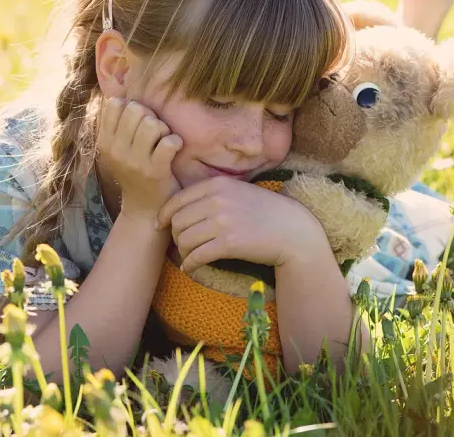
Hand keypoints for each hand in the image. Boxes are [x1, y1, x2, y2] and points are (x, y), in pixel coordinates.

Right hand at [97, 97, 182, 217]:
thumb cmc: (136, 171)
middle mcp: (115, 151)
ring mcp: (134, 162)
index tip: (138, 123)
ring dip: (163, 129)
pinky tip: (174, 150)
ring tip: (163, 141)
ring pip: (152, 123)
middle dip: (151, 116)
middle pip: (136, 109)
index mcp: (104, 142)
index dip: (132, 106)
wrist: (144, 209)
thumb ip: (117, 123)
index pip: (115, 103)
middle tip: (155, 133)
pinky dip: (176, 142)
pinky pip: (169, 142)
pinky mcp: (155, 171)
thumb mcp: (118, 149)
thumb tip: (119, 92)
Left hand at [156, 176, 327, 272]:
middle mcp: (218, 200)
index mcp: (218, 184)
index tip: (160, 225)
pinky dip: (189, 265)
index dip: (164, 215)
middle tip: (182, 245)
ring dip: (183, 252)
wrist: (292, 231)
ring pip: (184, 239)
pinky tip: (191, 268)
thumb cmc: (265, 212)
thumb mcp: (238, 192)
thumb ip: (212, 195)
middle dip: (175, 236)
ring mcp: (223, 221)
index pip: (178, 200)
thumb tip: (180, 210)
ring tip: (189, 256)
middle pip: (177, 221)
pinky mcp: (229, 243)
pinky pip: (196, 256)